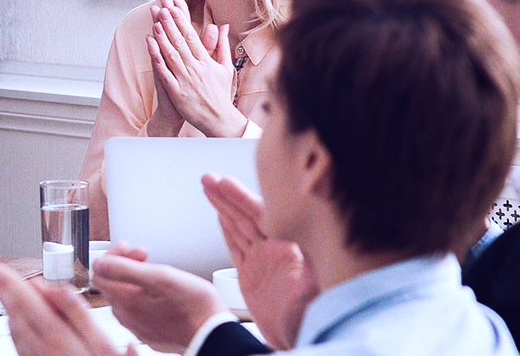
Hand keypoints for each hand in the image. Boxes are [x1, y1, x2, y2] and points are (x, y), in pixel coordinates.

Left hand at [0, 264, 136, 355]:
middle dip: (7, 294)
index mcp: (60, 342)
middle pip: (19, 318)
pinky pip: (21, 348)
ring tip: (3, 293)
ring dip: (9, 310)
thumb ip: (80, 316)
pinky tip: (16, 325)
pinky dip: (16, 331)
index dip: (13, 286)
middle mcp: (43, 353)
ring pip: (17, 334)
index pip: (30, 306)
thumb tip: (60, 290)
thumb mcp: (103, 346)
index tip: (1, 270)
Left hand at [93, 242, 225, 353]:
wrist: (215, 336)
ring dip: (135, 278)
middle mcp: (127, 316)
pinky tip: (160, 290)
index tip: (130, 247)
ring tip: (155, 271)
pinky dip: (144, 294)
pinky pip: (137, 309)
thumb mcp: (161, 277)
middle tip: (144, 254)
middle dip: (125, 262)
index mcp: (126, 301)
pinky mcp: (150, 332)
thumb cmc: (194, 307)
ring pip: (125, 295)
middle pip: (112, 282)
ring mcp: (138, 326)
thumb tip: (99, 263)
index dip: (113, 254)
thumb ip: (125, 269)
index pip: (99, 271)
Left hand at [147, 0, 246, 137]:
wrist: (219, 119)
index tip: (174, 7)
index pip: (192, 37)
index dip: (182, 22)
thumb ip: (222, 46)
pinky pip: (165, 73)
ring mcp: (186, 80)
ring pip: (172, 55)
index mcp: (206, 62)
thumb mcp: (226, 68)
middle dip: (170, 24)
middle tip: (161, 8)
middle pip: (180, 42)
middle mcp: (196, 69)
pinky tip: (151, 48)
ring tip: (155, 22)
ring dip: (163, 38)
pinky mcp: (177, 92)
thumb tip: (222, 26)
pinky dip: (158, 59)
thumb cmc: (221, 94)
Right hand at [204, 174, 316, 348]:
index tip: (225, 183)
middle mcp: (276, 251)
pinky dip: (226, 229)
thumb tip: (305, 246)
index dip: (242, 198)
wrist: (298, 339)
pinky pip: (236, 246)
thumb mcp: (312, 291)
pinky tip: (219, 215)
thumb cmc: (310, 319)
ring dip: (223, 207)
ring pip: (239, 227)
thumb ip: (308, 268)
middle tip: (209, 179)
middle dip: (227, 196)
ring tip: (207, 186)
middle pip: (247, 216)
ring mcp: (263, 261)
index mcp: (289, 250)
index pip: (262, 216)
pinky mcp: (252, 275)